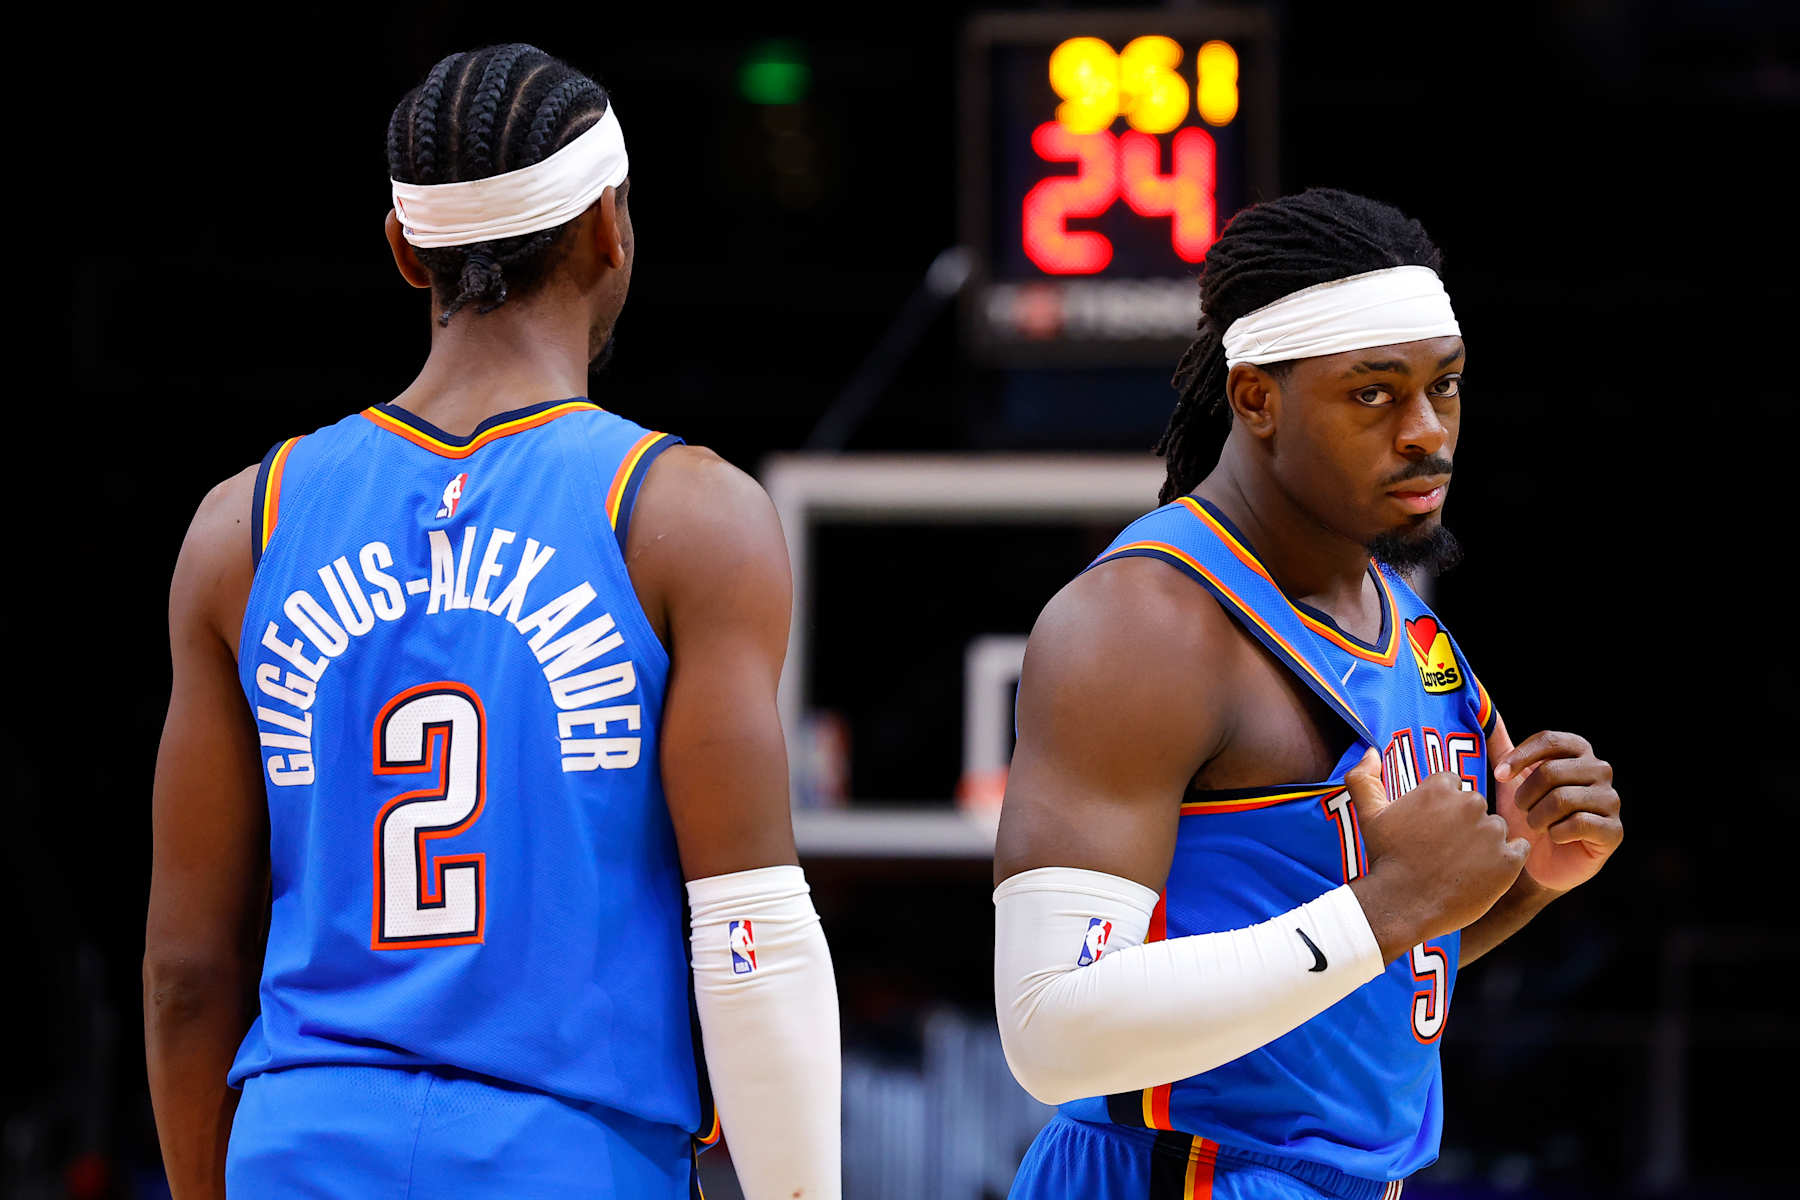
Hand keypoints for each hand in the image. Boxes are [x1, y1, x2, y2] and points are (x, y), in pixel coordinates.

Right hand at [1345, 750, 1529, 959]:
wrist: (1402, 904)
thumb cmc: (1386, 859)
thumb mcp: (1368, 815)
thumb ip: (1364, 777)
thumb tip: (1371, 751)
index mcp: (1440, 789)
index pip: (1454, 784)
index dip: (1443, 806)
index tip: (1432, 827)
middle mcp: (1470, 804)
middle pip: (1477, 805)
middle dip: (1465, 823)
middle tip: (1445, 849)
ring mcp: (1491, 832)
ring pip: (1497, 828)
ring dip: (1485, 842)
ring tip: (1461, 864)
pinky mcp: (1508, 860)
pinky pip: (1518, 849)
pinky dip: (1506, 860)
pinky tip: (1485, 871)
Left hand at [1494, 731, 1620, 892]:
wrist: (1538, 861)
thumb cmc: (1526, 813)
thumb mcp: (1511, 778)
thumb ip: (1501, 746)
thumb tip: (1483, 708)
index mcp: (1578, 751)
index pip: (1549, 740)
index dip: (1520, 757)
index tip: (1499, 775)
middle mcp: (1600, 770)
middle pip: (1552, 771)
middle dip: (1526, 795)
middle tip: (1522, 809)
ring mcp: (1610, 800)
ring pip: (1563, 799)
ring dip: (1538, 816)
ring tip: (1536, 824)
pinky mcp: (1614, 830)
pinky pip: (1578, 824)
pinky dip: (1555, 833)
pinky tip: (1554, 838)